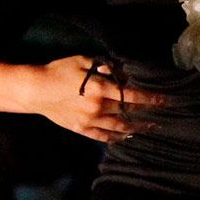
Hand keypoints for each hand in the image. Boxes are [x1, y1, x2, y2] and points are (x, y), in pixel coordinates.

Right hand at [32, 55, 163, 143]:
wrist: (34, 90)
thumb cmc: (58, 71)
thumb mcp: (83, 62)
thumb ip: (104, 67)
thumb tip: (121, 72)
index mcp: (100, 89)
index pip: (132, 95)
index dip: (150, 99)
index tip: (165, 100)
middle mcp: (98, 107)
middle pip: (128, 111)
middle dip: (147, 113)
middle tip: (163, 116)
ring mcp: (89, 120)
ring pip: (118, 127)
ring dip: (136, 128)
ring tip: (149, 129)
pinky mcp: (80, 128)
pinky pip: (101, 136)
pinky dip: (115, 137)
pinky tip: (124, 137)